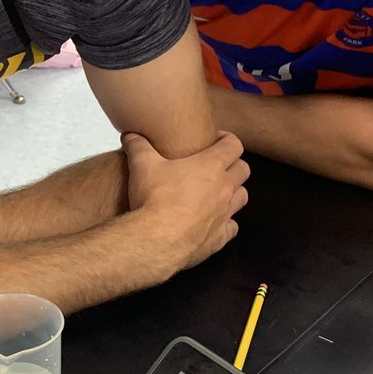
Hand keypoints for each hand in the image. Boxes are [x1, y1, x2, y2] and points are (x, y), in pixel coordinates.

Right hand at [123, 130, 249, 275]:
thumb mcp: (142, 165)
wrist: (157, 239)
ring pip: (242, 197)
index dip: (227, 140)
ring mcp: (225, 214)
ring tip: (216, 193)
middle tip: (216, 166)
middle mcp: (224, 188)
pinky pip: (232, 227)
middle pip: (244, 170)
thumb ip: (137, 145)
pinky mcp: (220, 237)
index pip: (234, 145)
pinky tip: (211, 222)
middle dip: (233, 165)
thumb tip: (129, 134)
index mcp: (211, 165)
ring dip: (234, 192)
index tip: (215, 141)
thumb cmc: (154, 197)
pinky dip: (225, 223)